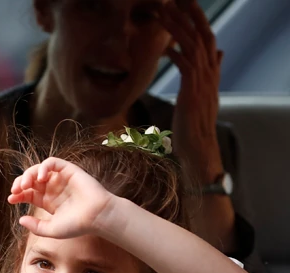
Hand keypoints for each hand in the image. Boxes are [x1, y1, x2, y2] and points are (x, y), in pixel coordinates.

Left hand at [7, 157, 113, 238]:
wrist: (97, 217)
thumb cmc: (78, 225)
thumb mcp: (52, 229)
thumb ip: (36, 227)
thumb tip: (20, 219)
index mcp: (48, 201)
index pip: (28, 193)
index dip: (18, 194)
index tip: (11, 199)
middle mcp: (53, 188)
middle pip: (31, 180)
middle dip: (20, 183)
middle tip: (16, 190)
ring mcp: (60, 179)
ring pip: (39, 169)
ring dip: (29, 174)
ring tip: (26, 185)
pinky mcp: (69, 170)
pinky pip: (53, 163)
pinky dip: (44, 167)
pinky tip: (41, 178)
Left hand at [160, 0, 223, 181]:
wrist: (197, 149)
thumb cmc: (193, 125)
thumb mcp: (201, 94)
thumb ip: (208, 72)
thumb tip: (219, 53)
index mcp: (210, 72)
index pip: (206, 38)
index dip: (196, 20)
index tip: (182, 4)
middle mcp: (210, 74)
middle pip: (202, 35)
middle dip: (188, 15)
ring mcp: (203, 82)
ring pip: (194, 46)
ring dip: (177, 28)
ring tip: (163, 12)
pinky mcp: (193, 92)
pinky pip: (187, 66)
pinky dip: (176, 54)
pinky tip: (164, 48)